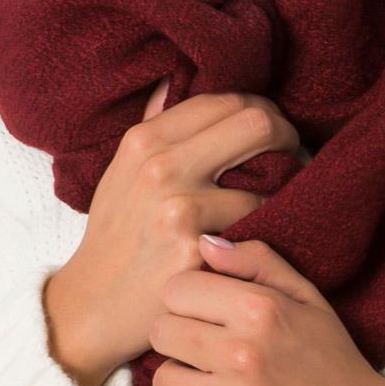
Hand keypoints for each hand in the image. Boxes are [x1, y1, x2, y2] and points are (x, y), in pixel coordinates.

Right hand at [43, 79, 303, 385]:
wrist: (92, 305)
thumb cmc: (115, 237)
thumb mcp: (120, 173)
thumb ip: (152, 126)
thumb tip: (175, 80)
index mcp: (144, 140)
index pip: (226, 100)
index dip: (261, 111)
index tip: (271, 134)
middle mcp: (160, 167)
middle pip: (258, 122)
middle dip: (286, 138)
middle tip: (291, 158)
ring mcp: (179, 209)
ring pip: (270, 179)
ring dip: (284, 192)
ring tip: (279, 203)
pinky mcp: (198, 250)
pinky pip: (260, 226)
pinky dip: (270, 228)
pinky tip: (264, 234)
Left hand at [148, 234, 384, 385]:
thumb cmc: (331, 360)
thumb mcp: (308, 299)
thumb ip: (257, 263)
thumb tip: (205, 244)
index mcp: (261, 311)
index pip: (176, 290)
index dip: (188, 299)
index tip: (206, 313)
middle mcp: (244, 356)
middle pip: (161, 333)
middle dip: (180, 338)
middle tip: (208, 350)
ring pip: (163, 381)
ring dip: (185, 381)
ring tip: (217, 383)